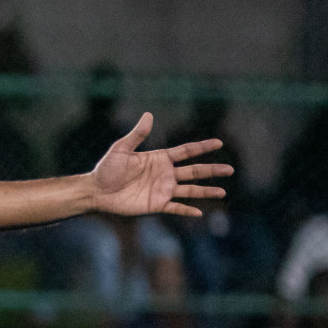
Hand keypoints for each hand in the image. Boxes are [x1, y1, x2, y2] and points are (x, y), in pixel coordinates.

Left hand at [90, 113, 232, 217]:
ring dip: (206, 191)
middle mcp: (165, 174)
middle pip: (194, 171)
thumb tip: (149, 114)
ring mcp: (162, 190)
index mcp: (159, 159)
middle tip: (230, 169)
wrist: (97, 191)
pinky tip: (200, 212)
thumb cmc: (106, 169)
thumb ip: (137, 134)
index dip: (202, 147)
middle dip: (212, 170)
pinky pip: (176, 208)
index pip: (186, 152)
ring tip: (223, 191)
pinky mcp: (156, 205)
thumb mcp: (121, 149)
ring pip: (190, 190)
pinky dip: (187, 210)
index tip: (219, 143)